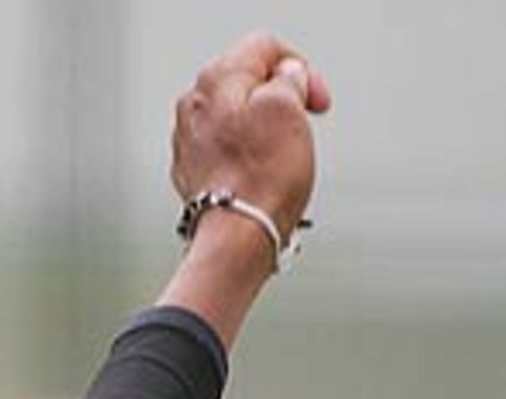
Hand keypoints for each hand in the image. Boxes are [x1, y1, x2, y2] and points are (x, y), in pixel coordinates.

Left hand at [172, 31, 330, 247]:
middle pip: (249, 85)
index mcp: (216, 80)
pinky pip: (230, 155)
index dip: (299, 69)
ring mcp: (190, 144)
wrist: (237, 242)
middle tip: (300, 129)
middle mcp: (194, 108)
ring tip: (279, 162)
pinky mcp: (194, 176)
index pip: (265, 49)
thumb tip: (285, 79)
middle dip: (282, 103)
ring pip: (240, 122)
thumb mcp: (289, 107)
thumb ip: (289, 78)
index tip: (315, 99)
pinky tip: (261, 180)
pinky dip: (249, 162)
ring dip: (266, 135)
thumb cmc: (261, 182)